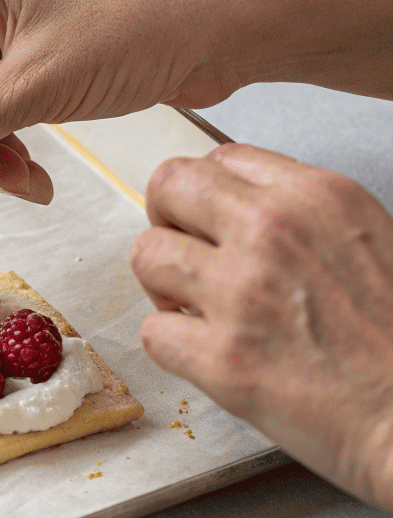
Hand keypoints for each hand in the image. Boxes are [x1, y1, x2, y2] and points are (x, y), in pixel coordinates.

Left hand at [131, 143, 392, 510]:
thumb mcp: (370, 238)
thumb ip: (302, 213)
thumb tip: (240, 209)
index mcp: (316, 197)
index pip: (220, 159)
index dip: (206, 193)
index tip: (209, 220)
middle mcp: (272, 232)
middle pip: (169, 186)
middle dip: (166, 218)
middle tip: (183, 252)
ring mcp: (242, 293)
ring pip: (146, 253)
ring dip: (161, 282)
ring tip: (191, 306)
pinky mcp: (223, 358)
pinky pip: (153, 332)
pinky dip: (171, 345)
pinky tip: (204, 352)